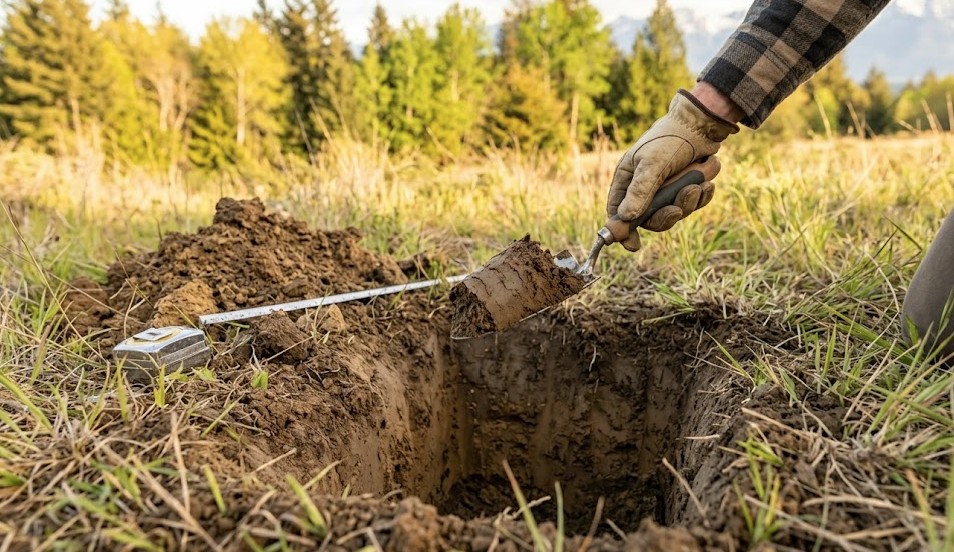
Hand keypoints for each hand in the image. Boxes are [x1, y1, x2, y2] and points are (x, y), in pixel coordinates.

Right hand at [606, 88, 739, 250]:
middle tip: (677, 210)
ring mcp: (665, 189)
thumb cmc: (670, 138)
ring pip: (672, 213)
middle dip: (665, 216)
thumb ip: (640, 191)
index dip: (623, 230)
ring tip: (697, 185)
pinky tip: (707, 184)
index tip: (633, 245)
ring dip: (687, 203)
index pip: (617, 212)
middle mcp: (643, 187)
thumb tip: (626, 217)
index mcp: (627, 179)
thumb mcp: (652, 163)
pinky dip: (700, 198)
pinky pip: (691, 205)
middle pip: (648, 219)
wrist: (701, 124)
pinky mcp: (685, 188)